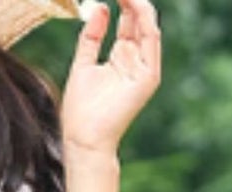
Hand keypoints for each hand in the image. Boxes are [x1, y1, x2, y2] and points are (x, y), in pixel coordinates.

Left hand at [60, 0, 160, 157]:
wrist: (84, 137)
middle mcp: (135, 60)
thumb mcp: (83, 63)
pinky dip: (145, 20)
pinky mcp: (148, 76)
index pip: (128, 21)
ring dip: (139, 4)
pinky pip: (151, 41)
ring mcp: (143, 68)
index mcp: (120, 57)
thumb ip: (91, 36)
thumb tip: (100, 6)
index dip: (123, 1)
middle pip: (139, 20)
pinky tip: (135, 4)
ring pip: (148, 26)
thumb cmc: (81, 109)